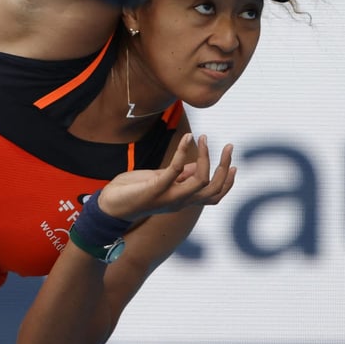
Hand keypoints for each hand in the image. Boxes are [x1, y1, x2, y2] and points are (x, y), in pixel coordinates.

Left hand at [97, 133, 235, 220]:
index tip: (235, 164)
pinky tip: (186, 137)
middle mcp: (180, 201)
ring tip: (205, 138)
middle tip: (229, 147)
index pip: (214, 196)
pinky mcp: (156, 188)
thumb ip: (180, 176)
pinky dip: (182, 151)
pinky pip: (175, 169)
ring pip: (200, 181)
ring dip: (206, 157)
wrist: (110, 206)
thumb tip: (196, 166)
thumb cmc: (134, 192)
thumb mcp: (161, 181)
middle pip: (213, 189)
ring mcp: (169, 196)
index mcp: (183, 200)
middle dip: (225, 167)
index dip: (228, 182)